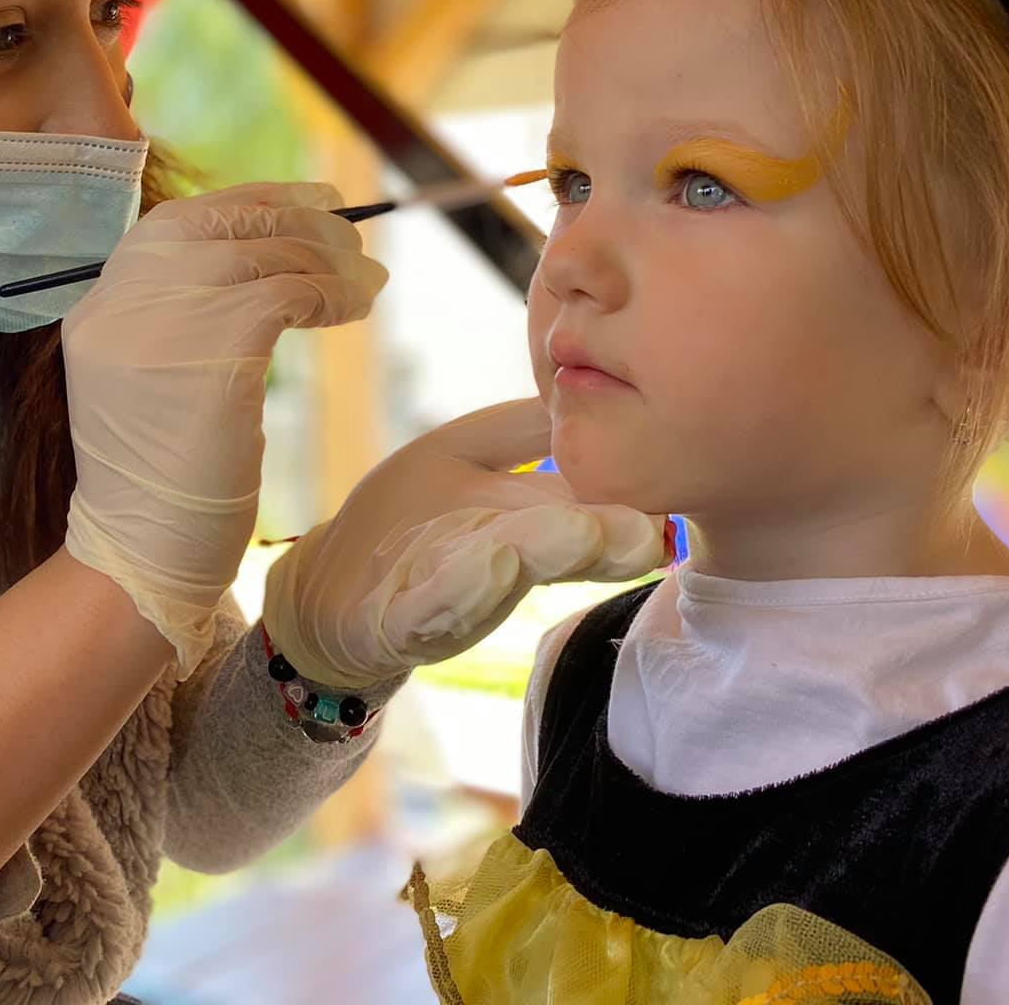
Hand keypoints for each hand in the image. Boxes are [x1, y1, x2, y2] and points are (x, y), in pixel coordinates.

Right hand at [61, 183, 387, 675]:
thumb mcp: (149, 381)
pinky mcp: (213, 351)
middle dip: (292, 219)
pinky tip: (355, 310)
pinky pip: (289, 293)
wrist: (144, 553)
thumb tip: (271, 259)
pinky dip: (333, 295)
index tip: (305, 201)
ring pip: (261, 253)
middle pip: (218, 225)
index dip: (247, 204)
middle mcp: (120, 302)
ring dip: (327, 261)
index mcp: (98, 306)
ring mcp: (160, 323)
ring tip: (369, 281)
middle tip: (349, 231)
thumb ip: (181, 320)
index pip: (176, 224)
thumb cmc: (161, 481)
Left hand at [261, 397, 664, 687]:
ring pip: (508, 574)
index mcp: (529, 524)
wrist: (332, 593)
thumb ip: (526, 427)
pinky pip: (435, 608)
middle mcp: (505, 564)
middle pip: (562, 548)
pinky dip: (465, 591)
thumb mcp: (465, 456)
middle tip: (652, 525)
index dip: (631, 500)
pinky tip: (497, 563)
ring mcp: (455, 596)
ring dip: (548, 554)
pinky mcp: (403, 621)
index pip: (591, 508)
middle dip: (603, 536)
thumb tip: (592, 387)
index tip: (676, 476)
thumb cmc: (408, 519)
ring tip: (583, 531)